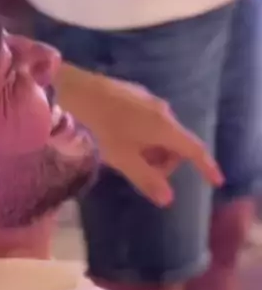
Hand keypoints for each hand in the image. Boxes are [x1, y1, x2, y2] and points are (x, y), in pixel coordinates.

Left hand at [56, 65, 222, 206]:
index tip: (216, 181)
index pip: (194, 150)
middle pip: (175, 143)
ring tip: (122, 157)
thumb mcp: (122, 159)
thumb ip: (146, 179)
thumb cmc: (99, 128)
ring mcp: (147, 99)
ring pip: (159, 132)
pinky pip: (147, 120)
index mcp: (165, 127)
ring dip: (150, 150)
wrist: (72, 91)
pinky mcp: (132, 93)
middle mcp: (162, 110)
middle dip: (164, 162)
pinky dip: (141, 135)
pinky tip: (116, 139)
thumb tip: (168, 199)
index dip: (206, 166)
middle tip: (139, 173)